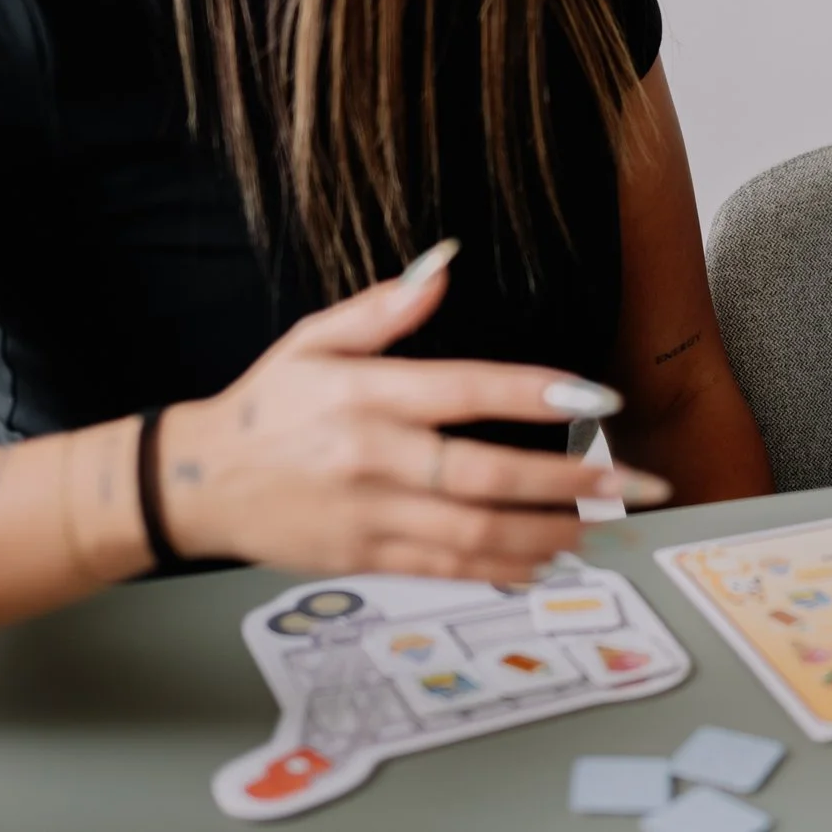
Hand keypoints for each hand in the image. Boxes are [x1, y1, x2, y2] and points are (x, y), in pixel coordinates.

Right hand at [157, 241, 671, 584]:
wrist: (198, 484)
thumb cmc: (267, 404)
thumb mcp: (313, 339)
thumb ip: (383, 308)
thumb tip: (445, 262)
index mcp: (364, 395)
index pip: (466, 391)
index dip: (537, 394)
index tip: (600, 398)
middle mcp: (371, 460)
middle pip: (486, 477)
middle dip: (570, 482)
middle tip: (633, 482)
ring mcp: (370, 518)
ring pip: (476, 534)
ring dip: (551, 533)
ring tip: (605, 526)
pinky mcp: (364, 560)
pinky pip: (447, 569)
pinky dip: (503, 568)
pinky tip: (547, 560)